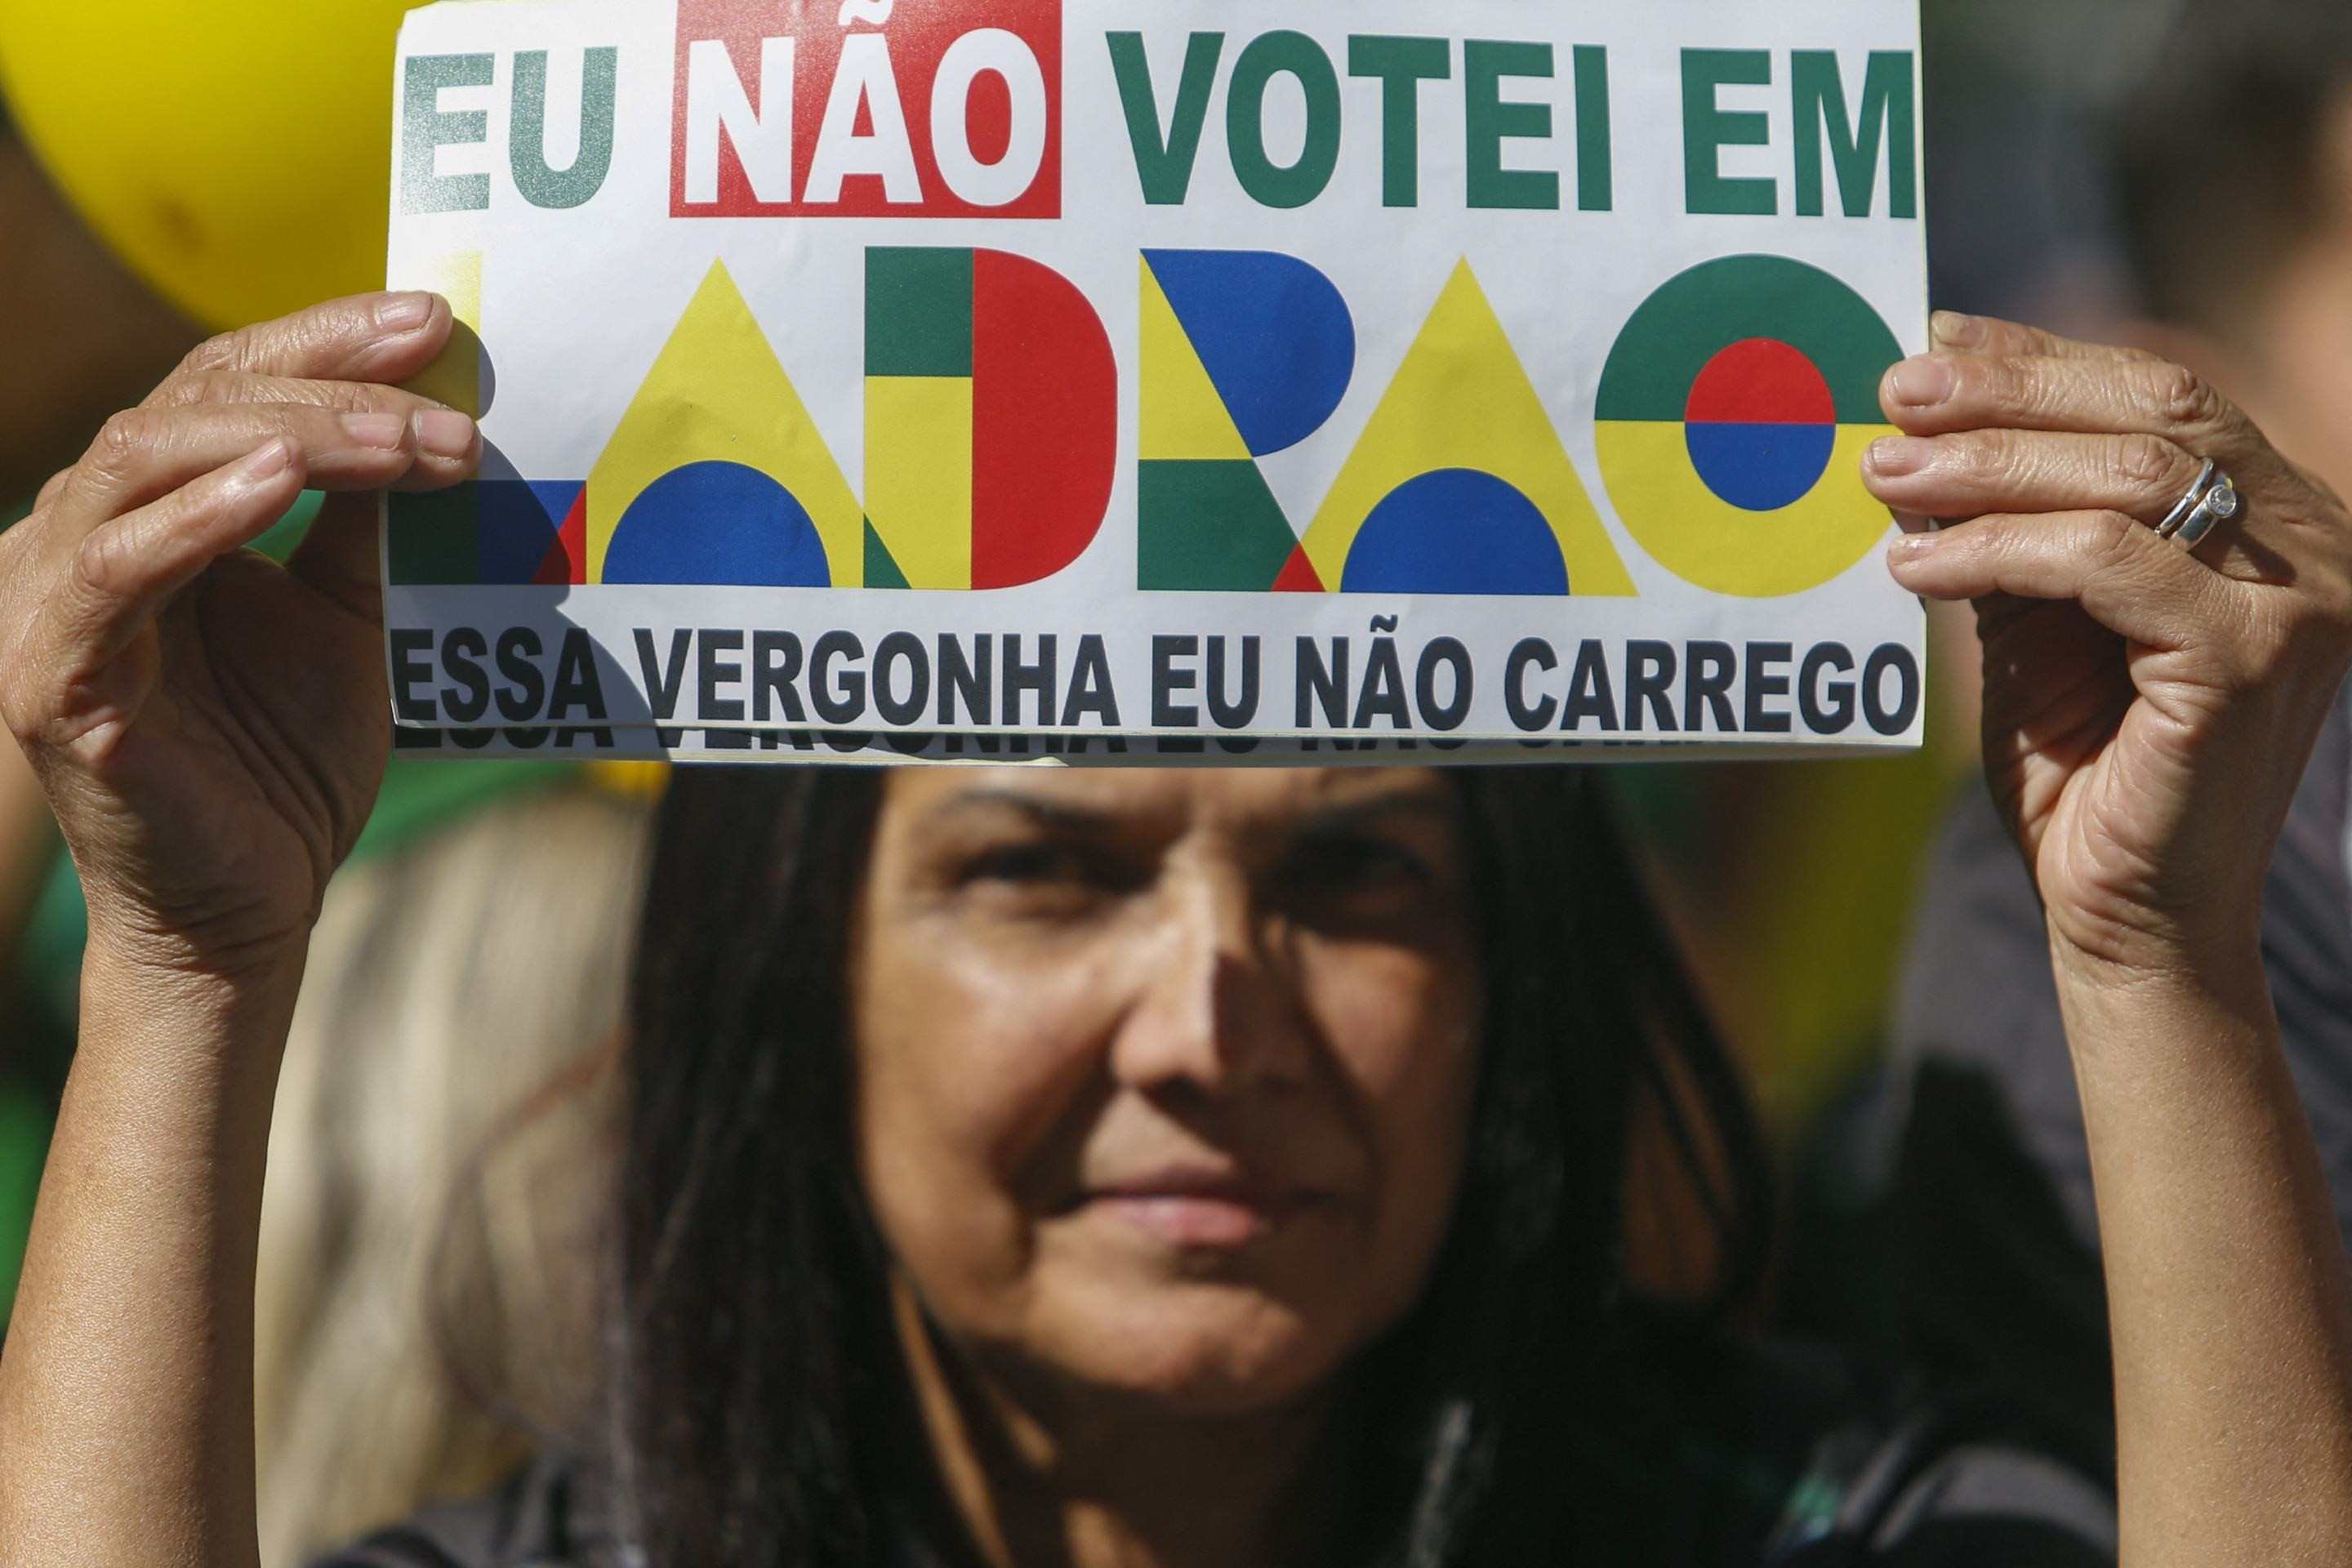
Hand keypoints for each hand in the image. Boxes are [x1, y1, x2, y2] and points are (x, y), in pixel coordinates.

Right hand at [0, 292, 478, 978]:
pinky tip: (276, 486)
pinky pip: (117, 574)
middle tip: (440, 372)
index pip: (227, 383)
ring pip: (148, 461)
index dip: (325, 339)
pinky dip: (196, 519)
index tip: (434, 319)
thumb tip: (428, 409)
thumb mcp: (348, 616)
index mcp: (154, 508)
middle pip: (192, 402)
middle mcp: (88, 532)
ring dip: (286, 436)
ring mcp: (54, 599)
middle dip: (329, 382)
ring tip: (396, 436)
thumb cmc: (289, 763)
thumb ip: (365, 518)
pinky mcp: (54, 675)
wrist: (248, 907)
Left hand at [1863, 314, 2351, 975]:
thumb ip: (2011, 525)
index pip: (2163, 399)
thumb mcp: (2037, 619)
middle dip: (2010, 392)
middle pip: (2156, 412)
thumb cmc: (2079, 771)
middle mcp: (2312, 544)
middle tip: (1894, 392)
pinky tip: (1915, 563)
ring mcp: (2301, 598)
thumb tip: (1923, 426)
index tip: (1934, 342)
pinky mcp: (2250, 657)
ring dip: (1985, 467)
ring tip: (1882, 476)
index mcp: (2276, 519)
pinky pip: (2105, 563)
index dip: (2043, 360)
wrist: (2123, 919)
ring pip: (2128, 478)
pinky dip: (1997, 550)